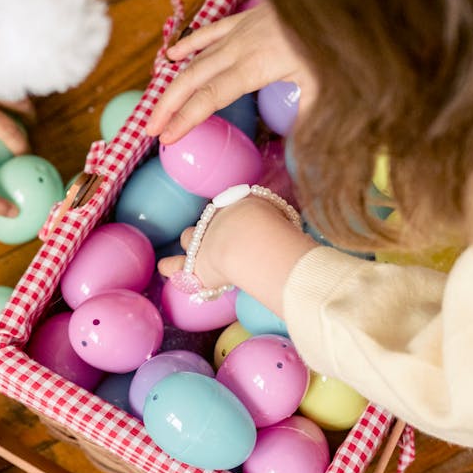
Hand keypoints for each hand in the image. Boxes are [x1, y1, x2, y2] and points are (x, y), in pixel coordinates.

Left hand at [0, 69, 33, 152]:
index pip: (5, 129)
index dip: (18, 145)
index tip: (24, 156)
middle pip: (23, 106)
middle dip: (29, 119)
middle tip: (29, 127)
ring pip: (20, 86)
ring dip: (24, 97)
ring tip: (23, 104)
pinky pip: (13, 68)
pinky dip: (16, 76)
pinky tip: (11, 75)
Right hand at [150, 1, 316, 143]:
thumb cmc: (330, 40)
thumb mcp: (325, 81)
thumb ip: (307, 113)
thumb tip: (300, 148)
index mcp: (254, 67)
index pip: (209, 97)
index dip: (185, 118)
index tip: (167, 137)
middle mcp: (238, 48)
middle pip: (192, 80)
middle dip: (167, 106)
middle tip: (150, 128)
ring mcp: (239, 31)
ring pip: (195, 58)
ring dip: (173, 83)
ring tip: (158, 107)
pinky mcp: (244, 19)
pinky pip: (208, 32)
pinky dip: (188, 44)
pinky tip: (172, 55)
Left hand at [158, 196, 316, 315]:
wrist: (250, 239)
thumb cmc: (272, 225)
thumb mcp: (284, 211)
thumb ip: (286, 211)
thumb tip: (307, 204)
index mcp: (236, 205)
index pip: (231, 209)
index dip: (234, 217)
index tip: (239, 220)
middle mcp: (216, 220)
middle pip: (207, 220)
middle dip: (208, 227)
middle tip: (214, 235)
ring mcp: (202, 243)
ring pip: (189, 238)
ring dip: (190, 244)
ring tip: (189, 250)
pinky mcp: (195, 266)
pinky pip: (175, 266)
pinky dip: (170, 268)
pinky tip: (165, 269)